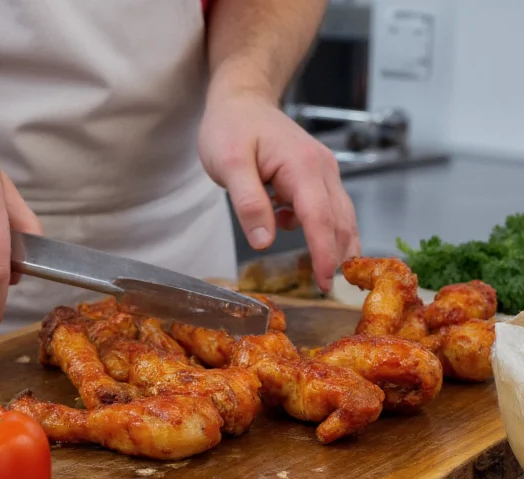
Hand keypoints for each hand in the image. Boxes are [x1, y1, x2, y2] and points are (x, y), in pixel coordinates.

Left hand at [198, 85, 360, 291]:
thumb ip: (248, 202)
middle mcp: (322, 168)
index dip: (323, 253)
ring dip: (335, 244)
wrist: (241, 99)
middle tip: (328, 289)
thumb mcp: (229, 164)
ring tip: (324, 273)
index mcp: (303, 166)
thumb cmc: (231, 127)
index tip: (324, 282)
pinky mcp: (315, 175)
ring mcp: (322, 171)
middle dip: (337, 255)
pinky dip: (318, 227)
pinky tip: (290, 230)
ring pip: (338, 215)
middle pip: (339, 220)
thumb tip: (264, 241)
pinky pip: (325, 207)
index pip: (320, 219)